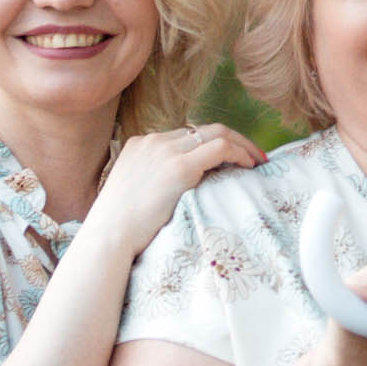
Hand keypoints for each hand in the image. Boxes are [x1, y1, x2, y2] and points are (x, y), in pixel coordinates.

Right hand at [89, 121, 266, 261]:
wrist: (108, 237)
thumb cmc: (119, 229)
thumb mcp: (134, 194)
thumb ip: (155, 182)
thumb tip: (181, 192)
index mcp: (141, 145)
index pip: (186, 136)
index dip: (211, 145)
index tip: (230, 158)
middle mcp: (154, 141)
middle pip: (204, 129)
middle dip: (233, 139)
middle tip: (254, 155)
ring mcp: (166, 150)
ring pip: (217, 133)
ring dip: (242, 145)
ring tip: (258, 161)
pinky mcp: (178, 167)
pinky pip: (220, 148)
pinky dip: (239, 154)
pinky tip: (249, 167)